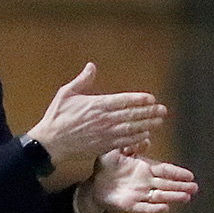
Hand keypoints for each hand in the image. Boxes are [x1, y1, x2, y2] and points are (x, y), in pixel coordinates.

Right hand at [27, 63, 166, 165]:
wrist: (51, 142)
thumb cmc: (57, 117)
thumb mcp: (66, 93)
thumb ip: (82, 80)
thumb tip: (91, 66)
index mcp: (97, 104)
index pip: (124, 100)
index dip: (139, 99)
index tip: (151, 98)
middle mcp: (104, 119)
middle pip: (132, 114)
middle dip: (149, 112)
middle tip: (162, 110)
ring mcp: (105, 133)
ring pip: (132, 128)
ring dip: (147, 125)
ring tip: (159, 122)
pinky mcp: (104, 146)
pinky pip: (125, 142)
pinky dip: (137, 139)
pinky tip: (146, 136)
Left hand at [76, 149, 198, 212]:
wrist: (94, 185)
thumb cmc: (105, 167)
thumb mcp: (116, 151)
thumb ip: (130, 146)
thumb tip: (146, 139)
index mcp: (144, 168)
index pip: (164, 170)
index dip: (177, 173)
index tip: (190, 175)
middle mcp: (145, 182)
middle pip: (166, 184)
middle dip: (181, 186)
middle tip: (195, 188)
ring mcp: (139, 194)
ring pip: (159, 196)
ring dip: (173, 197)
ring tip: (186, 197)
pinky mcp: (130, 205)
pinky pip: (145, 207)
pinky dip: (154, 208)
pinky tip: (165, 208)